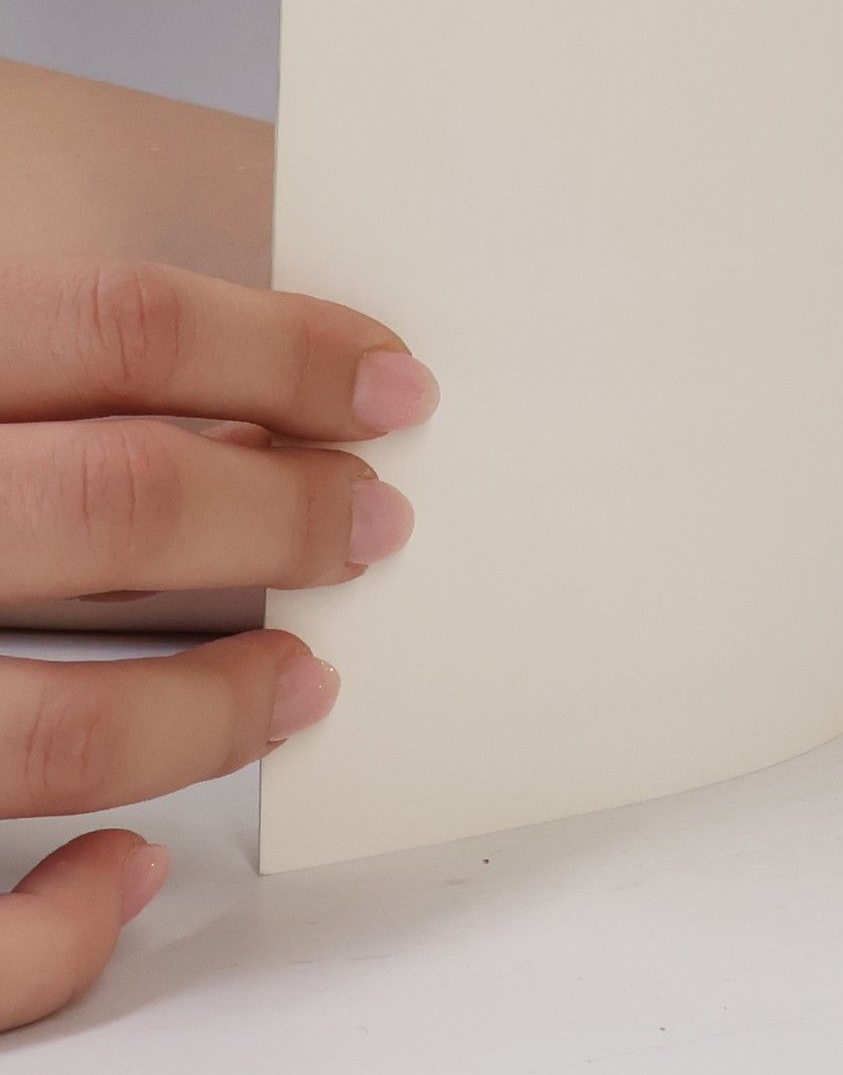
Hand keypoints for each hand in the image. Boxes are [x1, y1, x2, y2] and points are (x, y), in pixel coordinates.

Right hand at [0, 260, 435, 1029]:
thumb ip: (40, 371)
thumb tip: (248, 395)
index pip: (116, 324)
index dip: (283, 349)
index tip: (391, 383)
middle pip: (115, 502)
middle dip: (285, 511)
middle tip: (376, 518)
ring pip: (55, 725)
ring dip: (214, 709)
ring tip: (301, 681)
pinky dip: (55, 929)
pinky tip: (120, 869)